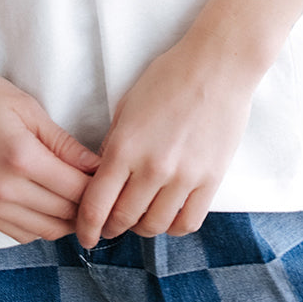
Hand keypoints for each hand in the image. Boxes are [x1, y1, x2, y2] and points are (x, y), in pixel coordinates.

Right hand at [0, 60, 99, 243]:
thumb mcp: (25, 106)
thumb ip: (62, 142)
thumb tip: (96, 166)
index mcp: (21, 159)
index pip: (78, 190)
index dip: (101, 186)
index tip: (113, 175)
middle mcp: (4, 190)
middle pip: (65, 215)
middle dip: (89, 205)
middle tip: (102, 189)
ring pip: (45, 231)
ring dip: (67, 219)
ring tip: (79, 197)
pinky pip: (20, 233)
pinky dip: (41, 224)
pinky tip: (49, 204)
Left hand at [74, 39, 255, 248]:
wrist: (216, 66)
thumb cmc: (169, 77)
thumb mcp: (128, 106)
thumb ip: (115, 143)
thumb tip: (105, 176)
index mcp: (125, 147)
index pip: (97, 205)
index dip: (87, 227)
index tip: (86, 235)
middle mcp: (152, 168)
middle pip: (124, 219)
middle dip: (112, 227)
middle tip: (112, 225)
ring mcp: (184, 177)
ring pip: (155, 226)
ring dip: (143, 227)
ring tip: (141, 217)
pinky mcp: (210, 180)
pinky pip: (188, 222)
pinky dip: (174, 227)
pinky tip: (169, 215)